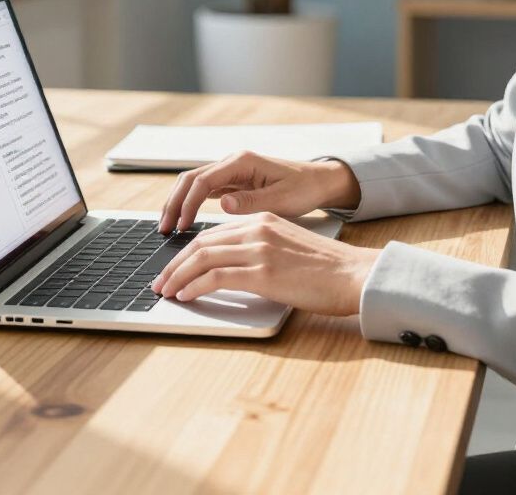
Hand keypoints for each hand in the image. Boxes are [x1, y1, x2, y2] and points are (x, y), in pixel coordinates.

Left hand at [150, 211, 379, 316]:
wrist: (354, 274)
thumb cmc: (328, 269)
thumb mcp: (289, 247)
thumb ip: (262, 248)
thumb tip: (236, 267)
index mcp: (264, 219)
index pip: (214, 233)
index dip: (189, 252)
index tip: (176, 268)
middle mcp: (258, 228)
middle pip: (202, 243)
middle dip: (176, 264)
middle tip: (161, 282)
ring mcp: (260, 249)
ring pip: (203, 258)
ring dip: (178, 276)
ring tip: (167, 291)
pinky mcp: (263, 272)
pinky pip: (215, 276)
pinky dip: (195, 286)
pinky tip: (186, 296)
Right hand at [157, 148, 356, 233]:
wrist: (318, 181)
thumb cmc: (303, 189)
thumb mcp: (281, 200)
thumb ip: (251, 202)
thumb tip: (222, 204)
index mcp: (242, 162)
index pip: (203, 181)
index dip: (187, 204)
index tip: (180, 226)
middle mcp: (232, 163)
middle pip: (191, 179)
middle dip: (174, 202)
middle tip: (163, 229)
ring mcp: (231, 172)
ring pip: (194, 184)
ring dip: (178, 203)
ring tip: (168, 228)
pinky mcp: (233, 182)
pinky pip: (204, 191)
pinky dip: (190, 205)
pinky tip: (184, 223)